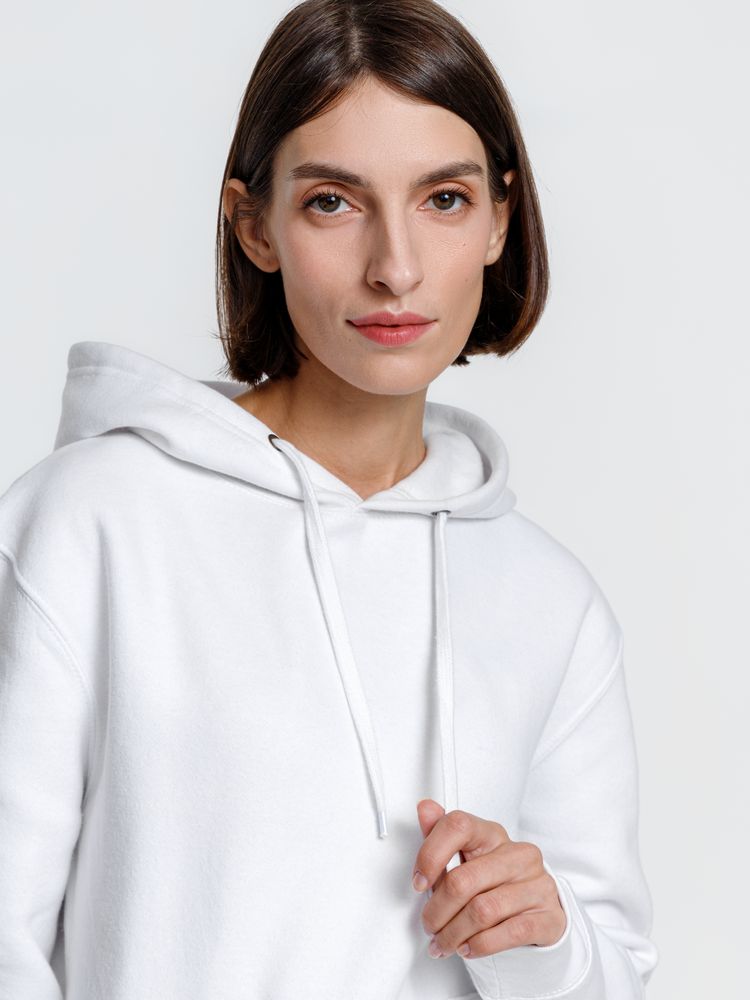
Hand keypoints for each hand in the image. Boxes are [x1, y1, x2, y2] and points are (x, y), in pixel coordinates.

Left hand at [412, 799, 566, 958]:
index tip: (418, 882)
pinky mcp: (549, 915)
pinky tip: (467, 948)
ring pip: (482, 910)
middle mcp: (517, 855)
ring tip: (443, 943)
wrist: (538, 912)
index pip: (458, 826)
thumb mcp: (467, 859)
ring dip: (454, 934)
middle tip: (429, 925)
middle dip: (437, 910)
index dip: (431, 854)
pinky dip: (480, 945)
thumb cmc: (497, 883)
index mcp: (492, 834)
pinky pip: (508, 932)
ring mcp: (536, 884)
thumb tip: (425, 808)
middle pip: (464, 880)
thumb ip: (442, 837)